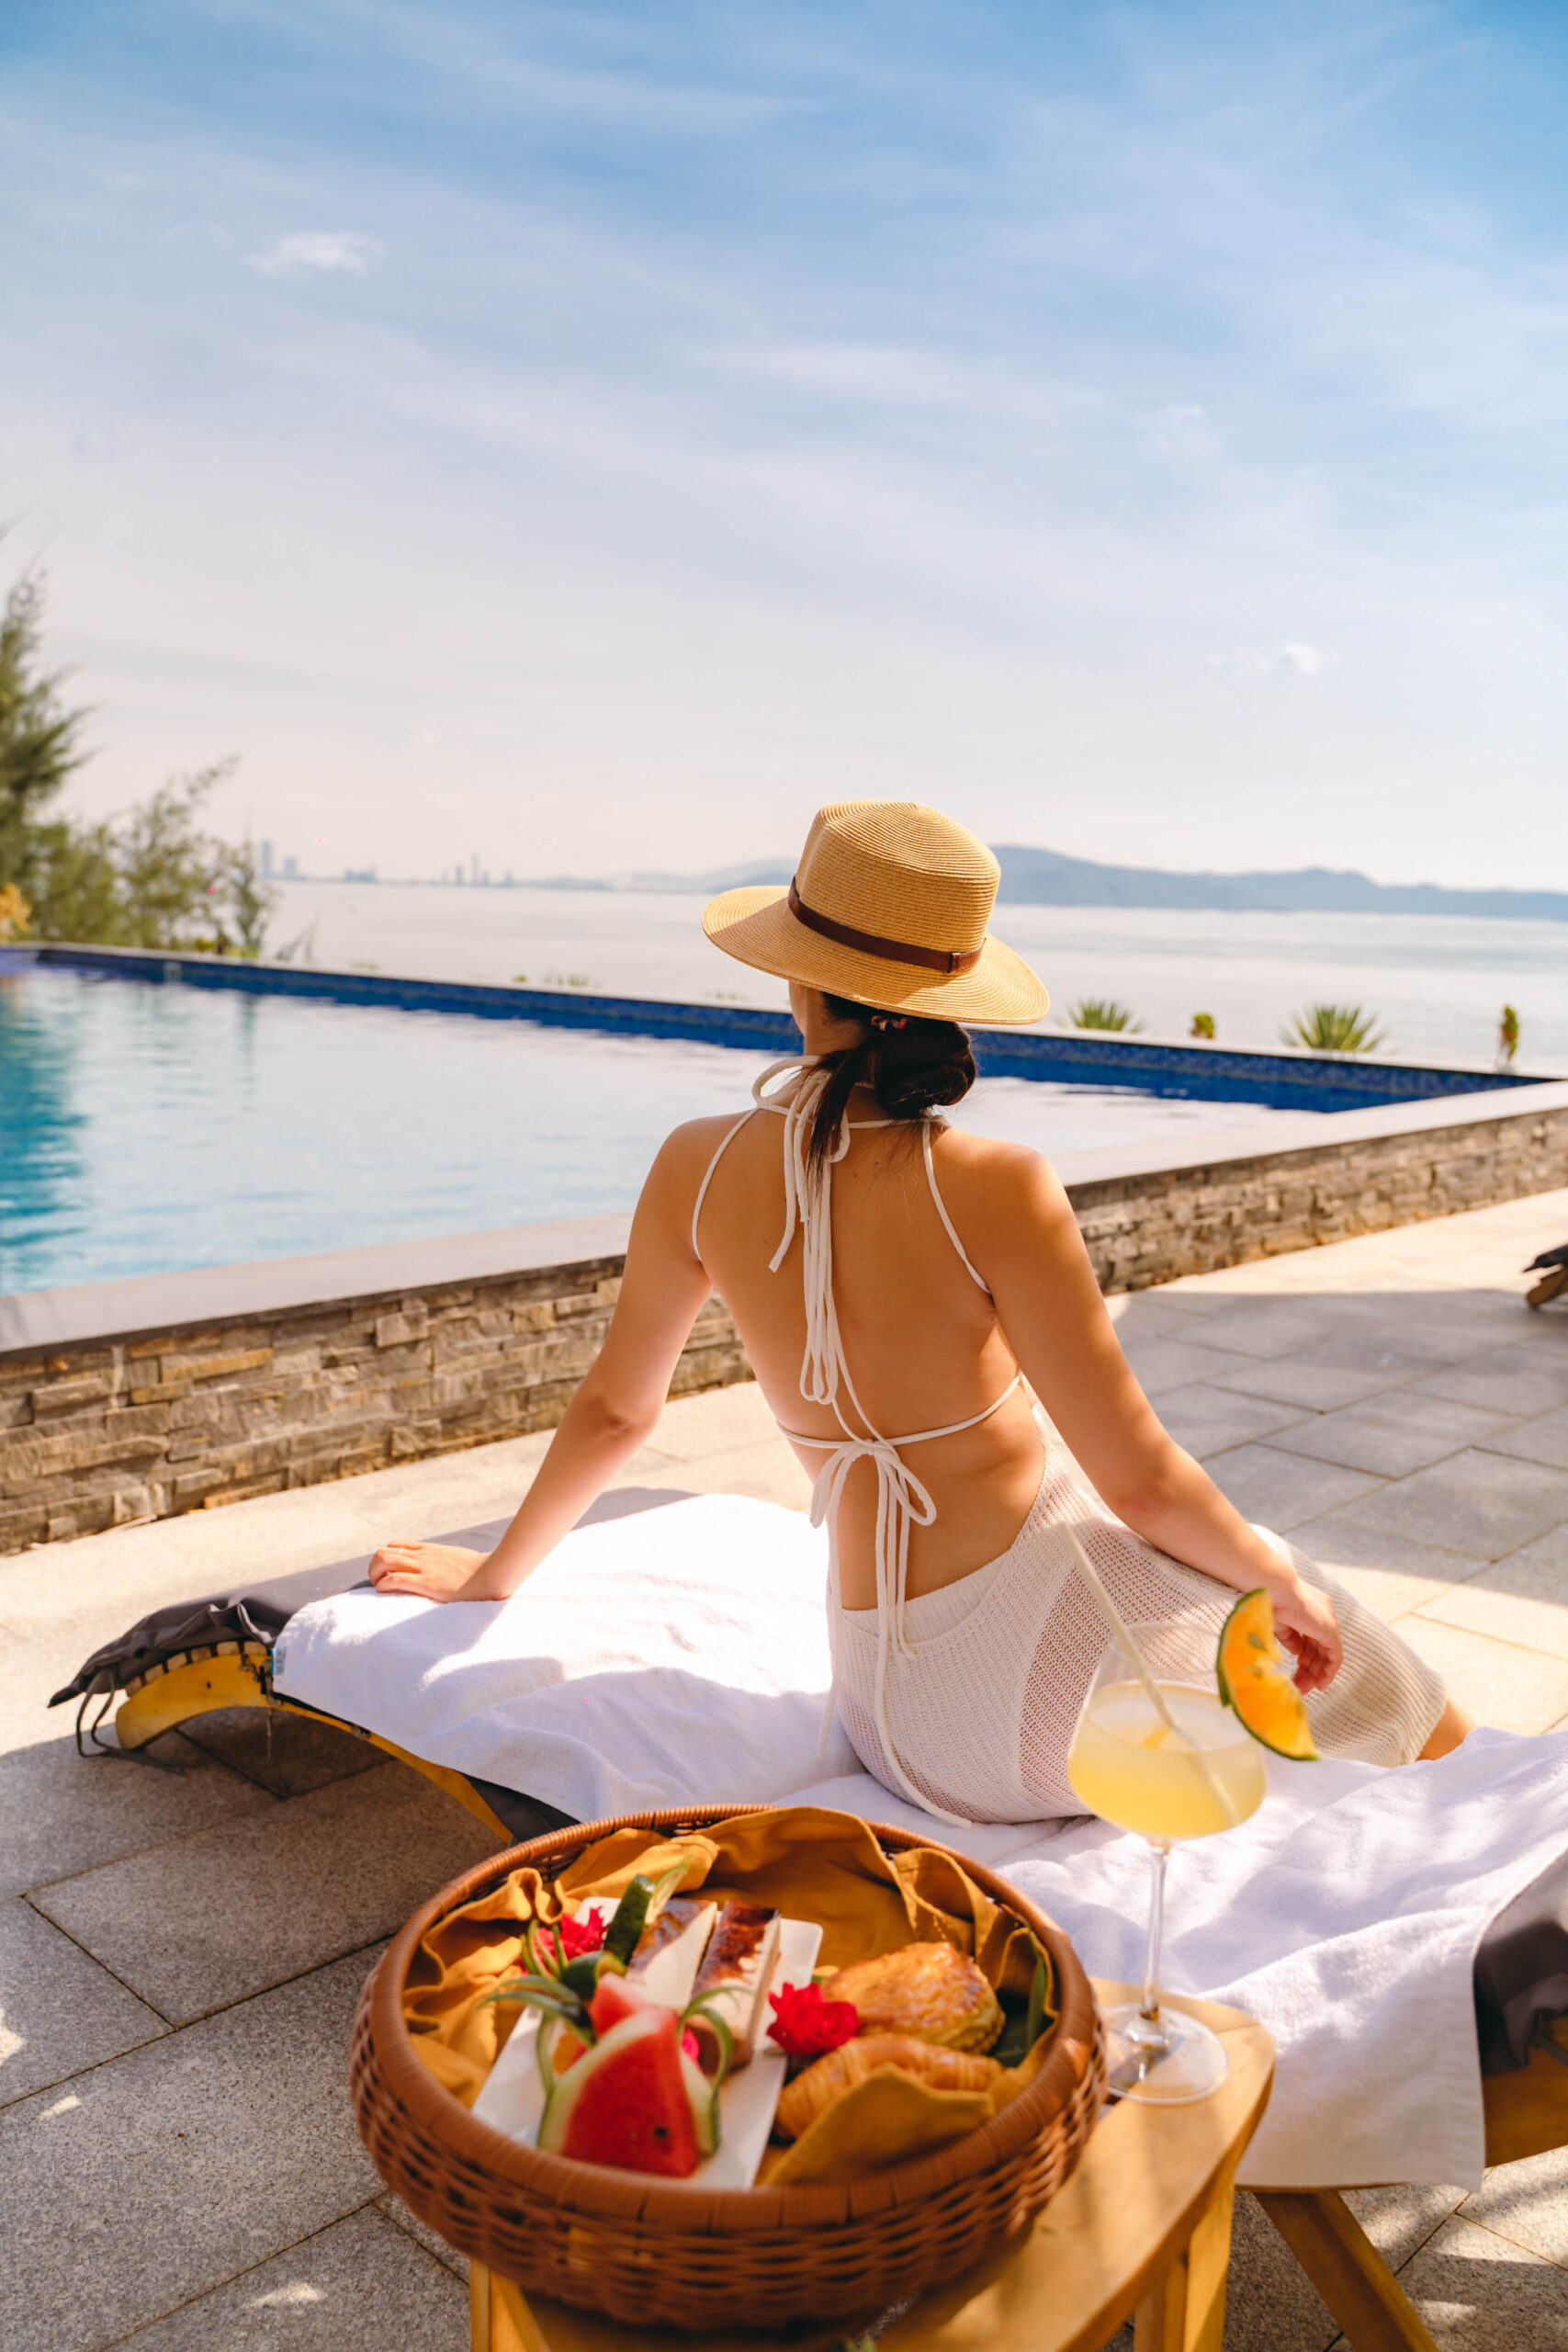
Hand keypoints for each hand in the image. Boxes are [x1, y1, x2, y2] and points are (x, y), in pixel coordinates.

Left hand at [367, 1541, 503, 1602]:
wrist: (490, 1573)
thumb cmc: (478, 1570)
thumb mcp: (457, 1558)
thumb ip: (446, 1560)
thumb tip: (446, 1568)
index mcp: (430, 1550)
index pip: (396, 1545)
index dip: (386, 1558)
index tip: (388, 1573)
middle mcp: (422, 1556)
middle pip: (383, 1551)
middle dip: (375, 1567)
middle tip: (379, 1581)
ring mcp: (423, 1568)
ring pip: (384, 1561)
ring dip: (375, 1575)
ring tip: (380, 1587)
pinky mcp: (425, 1583)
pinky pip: (394, 1579)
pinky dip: (383, 1585)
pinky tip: (385, 1592)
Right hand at [1267, 1571, 1341, 1693]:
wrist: (1274, 1590)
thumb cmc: (1270, 1602)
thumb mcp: (1281, 1624)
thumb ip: (1291, 1638)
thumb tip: (1297, 1652)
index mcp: (1310, 1609)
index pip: (1311, 1638)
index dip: (1304, 1656)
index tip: (1297, 1670)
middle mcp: (1323, 1615)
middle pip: (1318, 1648)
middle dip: (1309, 1669)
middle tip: (1299, 1686)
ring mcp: (1329, 1622)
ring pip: (1326, 1655)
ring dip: (1316, 1674)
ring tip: (1304, 1689)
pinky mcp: (1331, 1631)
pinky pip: (1335, 1657)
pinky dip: (1329, 1672)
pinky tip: (1320, 1684)